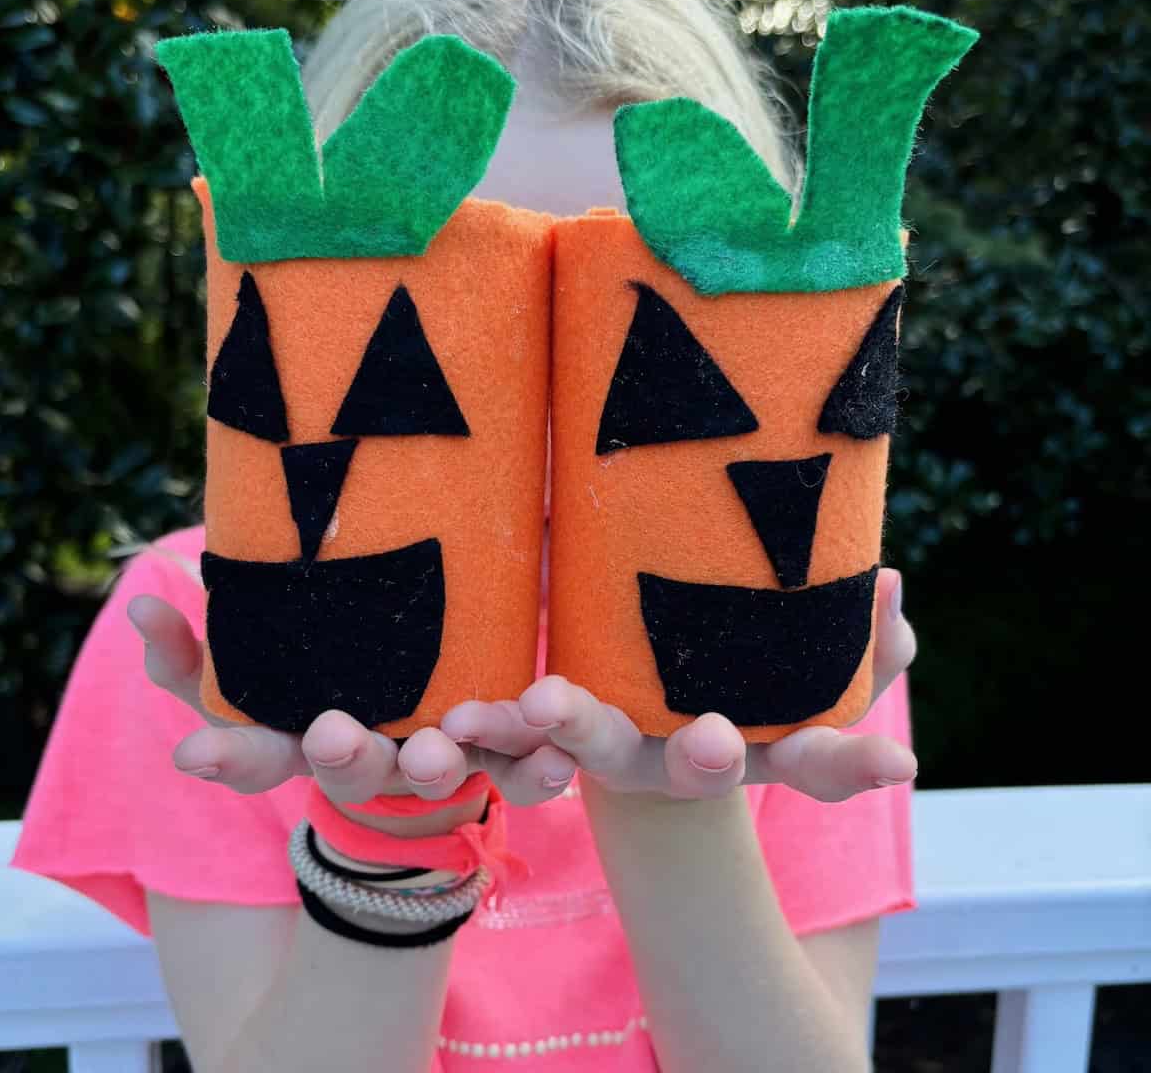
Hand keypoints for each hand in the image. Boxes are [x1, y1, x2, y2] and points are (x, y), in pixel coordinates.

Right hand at [126, 595, 576, 809]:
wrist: (422, 728)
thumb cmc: (319, 696)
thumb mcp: (246, 679)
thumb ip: (192, 649)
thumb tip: (143, 596)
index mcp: (309, 743)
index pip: (257, 759)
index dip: (225, 758)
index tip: (190, 756)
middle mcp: (374, 762)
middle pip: (353, 771)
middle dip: (342, 756)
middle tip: (332, 732)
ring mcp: (438, 761)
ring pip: (442, 770)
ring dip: (445, 760)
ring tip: (448, 739)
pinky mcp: (502, 752)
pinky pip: (524, 764)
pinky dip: (542, 763)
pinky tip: (560, 754)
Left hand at [441, 567, 916, 804]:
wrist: (616, 671)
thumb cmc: (724, 654)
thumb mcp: (790, 638)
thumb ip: (847, 622)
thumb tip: (888, 580)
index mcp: (747, 738)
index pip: (813, 758)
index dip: (852, 764)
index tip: (895, 764)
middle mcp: (677, 757)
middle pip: (696, 770)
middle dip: (708, 760)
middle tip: (716, 742)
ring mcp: (607, 747)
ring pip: (588, 754)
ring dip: (560, 740)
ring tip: (535, 705)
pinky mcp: (534, 731)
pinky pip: (504, 740)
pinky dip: (482, 735)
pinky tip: (455, 722)